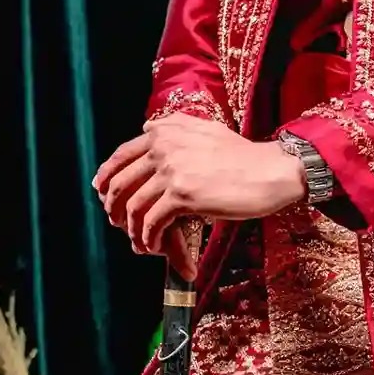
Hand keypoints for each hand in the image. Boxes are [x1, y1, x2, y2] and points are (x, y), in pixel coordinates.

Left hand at [92, 118, 306, 255]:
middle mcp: (164, 146)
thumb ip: (176, 128)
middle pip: (119, 182)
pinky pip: (152, 222)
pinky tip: (155, 246)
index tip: (103, 194)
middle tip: (119, 224)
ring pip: (133, 206)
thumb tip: (149, 128)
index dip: (106, 177)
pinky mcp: (182, 194)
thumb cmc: (243, 156)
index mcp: (166, 130)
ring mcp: (172, 169)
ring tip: (141, 241)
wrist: (271, 171)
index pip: (121, 155)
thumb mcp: (206, 130)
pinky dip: (149, 238)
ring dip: (132, 230)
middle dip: (114, 209)